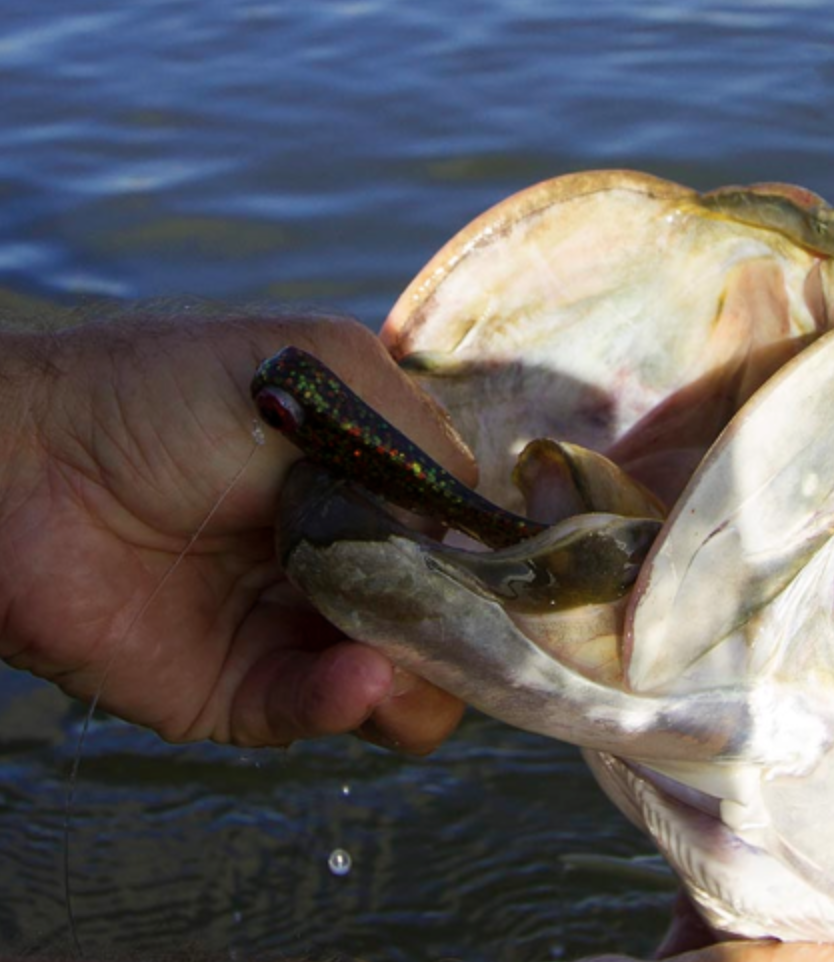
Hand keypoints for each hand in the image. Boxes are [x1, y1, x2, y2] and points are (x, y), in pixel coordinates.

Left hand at [0, 309, 473, 750]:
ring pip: (404, 688)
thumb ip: (419, 436)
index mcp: (371, 485)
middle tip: (466, 627)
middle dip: (472, 635)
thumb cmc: (165, 394)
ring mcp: (297, 628)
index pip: (467, 541)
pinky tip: (358, 677)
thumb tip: (483, 526)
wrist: (23, 463)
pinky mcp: (241, 690)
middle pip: (451, 624)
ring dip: (423, 680)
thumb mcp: (324, 366)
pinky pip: (319, 712)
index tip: (533, 578)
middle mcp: (347, 559)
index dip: (503, 564)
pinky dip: (348, 702)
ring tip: (405, 652)